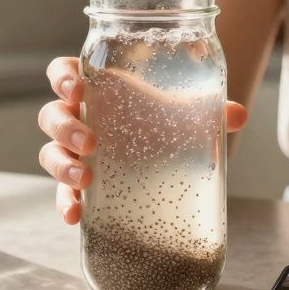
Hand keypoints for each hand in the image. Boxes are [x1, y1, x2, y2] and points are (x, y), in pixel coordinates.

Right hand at [37, 57, 247, 224]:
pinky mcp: (78, 183)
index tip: (76, 88)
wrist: (163, 156)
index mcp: (95, 89)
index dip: (62, 78)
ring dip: (61, 164)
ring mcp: (74, 152)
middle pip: (51, 114)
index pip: (62, 74)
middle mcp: (78, 118)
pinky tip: (74, 215)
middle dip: (65, 126)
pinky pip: (61, 192)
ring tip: (84, 178)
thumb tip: (238, 115)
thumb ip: (208, 110)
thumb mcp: (184, 113)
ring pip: (50, 153)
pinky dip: (64, 203)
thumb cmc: (162, 120)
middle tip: (90, 140)